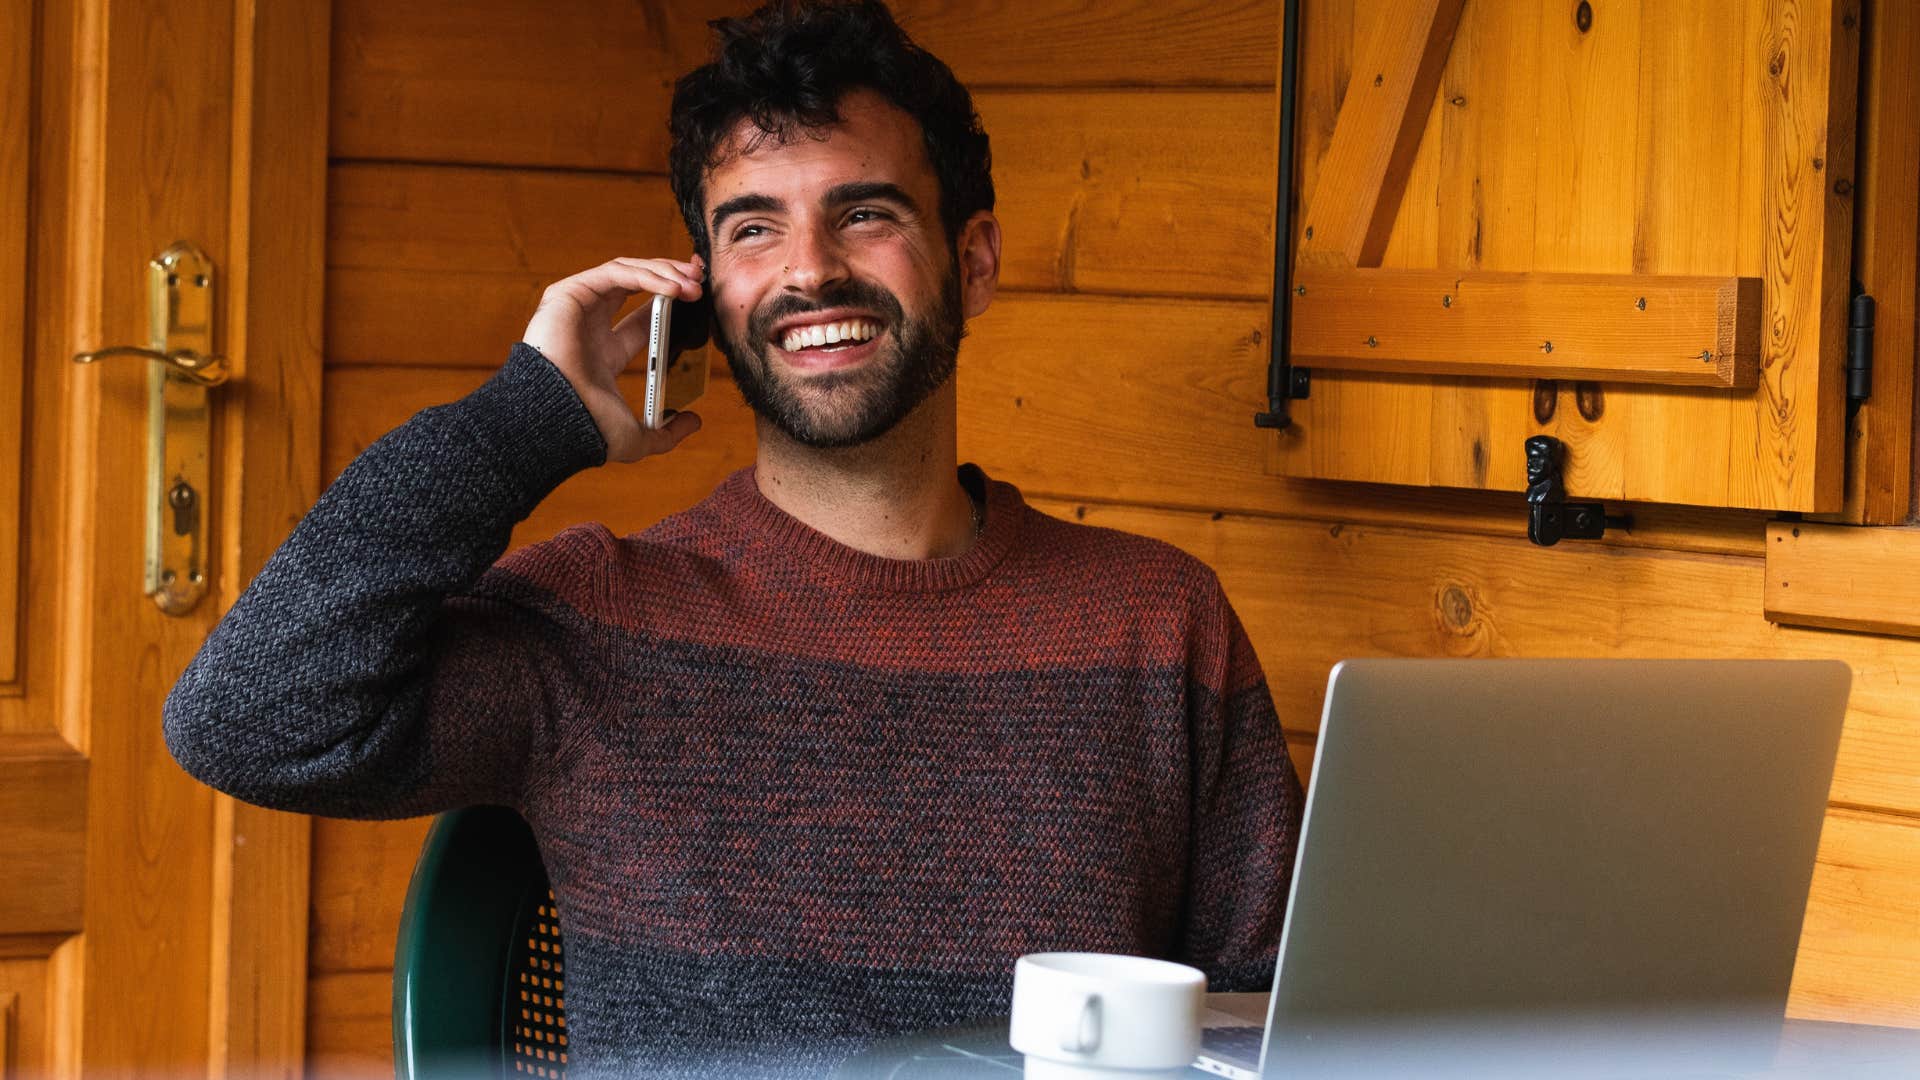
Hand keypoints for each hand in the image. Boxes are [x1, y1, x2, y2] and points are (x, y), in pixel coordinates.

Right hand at [522, 256, 706, 462]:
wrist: (560, 421)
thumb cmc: (588, 429)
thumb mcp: (639, 436)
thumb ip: (667, 433)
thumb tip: (694, 422)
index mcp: (605, 353)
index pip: (644, 319)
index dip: (673, 305)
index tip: (701, 300)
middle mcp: (590, 326)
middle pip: (636, 286)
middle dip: (672, 276)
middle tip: (702, 279)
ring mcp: (578, 308)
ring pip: (627, 273)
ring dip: (664, 272)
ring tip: (693, 283)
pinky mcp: (567, 294)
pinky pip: (614, 273)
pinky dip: (646, 275)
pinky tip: (673, 288)